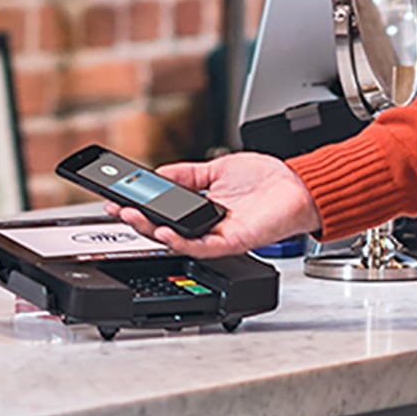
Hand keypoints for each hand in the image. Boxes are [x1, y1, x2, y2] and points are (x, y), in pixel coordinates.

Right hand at [106, 153, 320, 258]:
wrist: (299, 186)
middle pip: (164, 227)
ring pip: (178, 240)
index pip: (163, 211)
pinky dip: (181, 241)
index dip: (139, 206)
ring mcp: (219, 234)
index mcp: (202, 207)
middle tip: (117, 208)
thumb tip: (159, 174)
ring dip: (152, 231)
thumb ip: (188, 174)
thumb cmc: (268, 180)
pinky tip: (165, 231)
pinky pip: (202, 247)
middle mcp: (207, 224)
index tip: (118, 197)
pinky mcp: (233, 241)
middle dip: (137, 219)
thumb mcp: (217, 168)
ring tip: (133, 217)